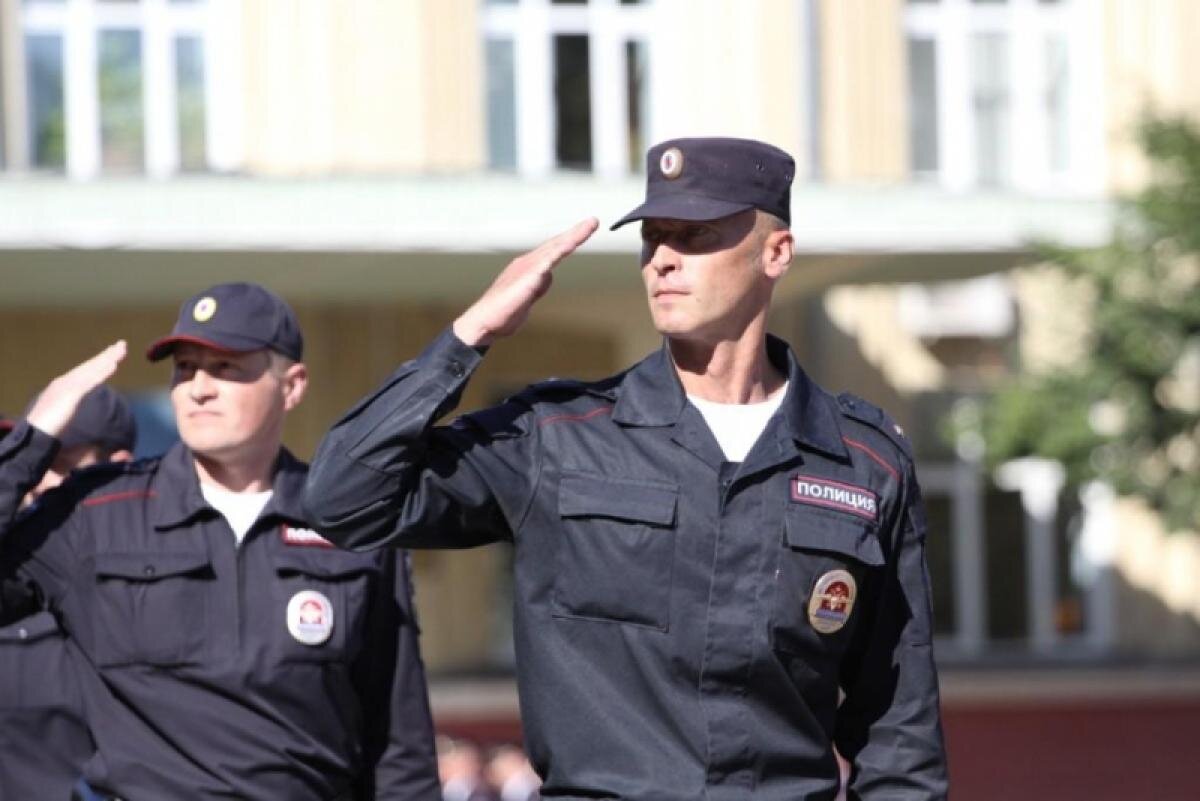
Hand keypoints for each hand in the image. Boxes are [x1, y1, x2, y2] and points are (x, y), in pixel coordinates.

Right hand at [25, 341, 127, 438]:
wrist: (33, 436)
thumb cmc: (45, 428)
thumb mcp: (60, 412)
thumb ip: (68, 405)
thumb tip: (73, 405)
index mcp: (62, 386)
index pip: (84, 371)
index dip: (98, 361)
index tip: (112, 353)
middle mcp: (64, 382)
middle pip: (89, 366)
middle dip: (107, 355)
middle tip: (123, 344)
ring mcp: (67, 387)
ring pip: (91, 370)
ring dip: (107, 359)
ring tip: (122, 350)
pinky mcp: (70, 395)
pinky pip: (90, 382)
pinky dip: (102, 373)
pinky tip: (113, 365)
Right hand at [453, 218, 598, 346]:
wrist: (484, 322)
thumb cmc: (503, 313)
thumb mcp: (527, 298)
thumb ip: (538, 286)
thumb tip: (547, 275)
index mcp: (528, 268)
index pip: (552, 251)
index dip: (568, 241)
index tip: (583, 232)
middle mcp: (528, 263)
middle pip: (556, 244)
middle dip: (576, 232)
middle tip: (593, 221)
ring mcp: (528, 267)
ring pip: (556, 247)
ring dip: (574, 235)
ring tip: (590, 225)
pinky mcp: (528, 276)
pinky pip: (549, 259)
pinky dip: (562, 249)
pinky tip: (573, 242)